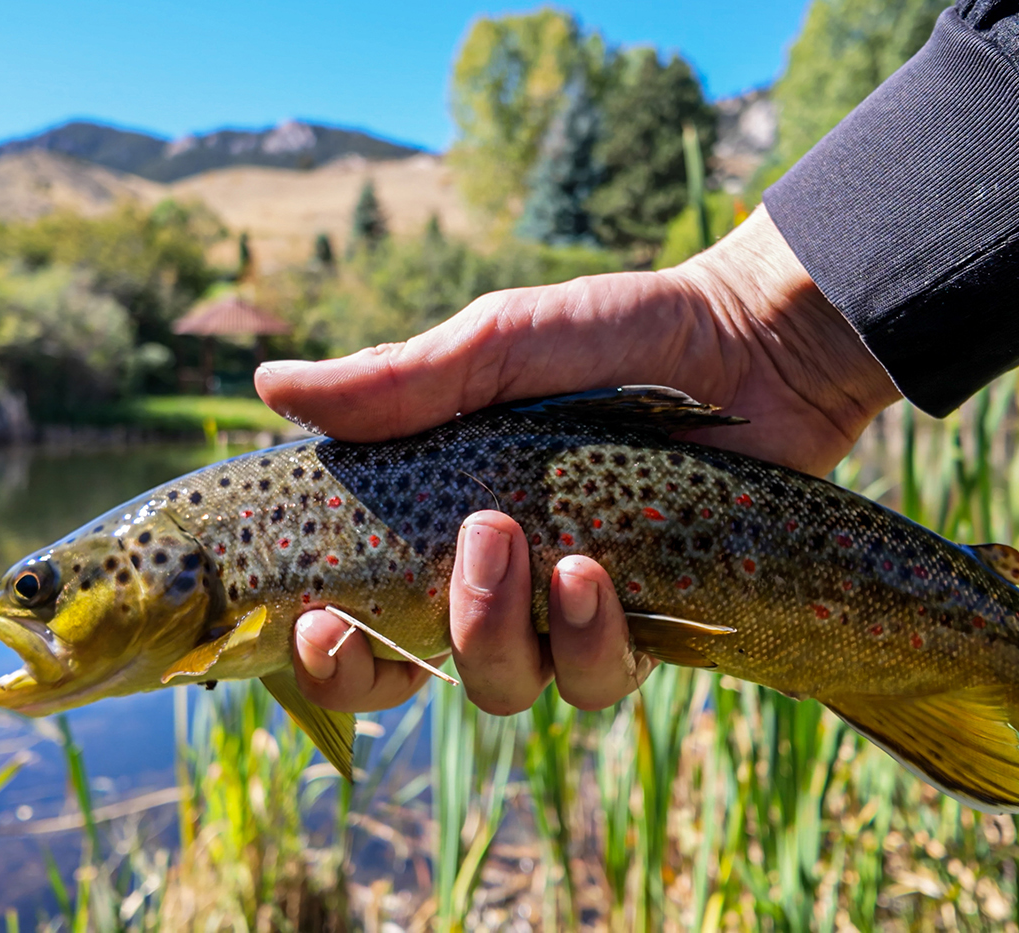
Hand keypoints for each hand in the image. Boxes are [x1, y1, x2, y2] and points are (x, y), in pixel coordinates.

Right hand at [260, 205, 899, 714]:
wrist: (750, 339)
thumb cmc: (615, 332)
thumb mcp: (499, 344)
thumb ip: (397, 381)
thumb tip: (268, 386)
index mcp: (435, 517)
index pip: (356, 613)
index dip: (323, 648)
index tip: (313, 621)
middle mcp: (493, 579)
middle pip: (410, 677)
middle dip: (383, 663)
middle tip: (395, 598)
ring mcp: (567, 612)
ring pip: (504, 686)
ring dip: (494, 630)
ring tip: (529, 546)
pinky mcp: (647, 628)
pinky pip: (599, 679)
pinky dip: (591, 637)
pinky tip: (597, 577)